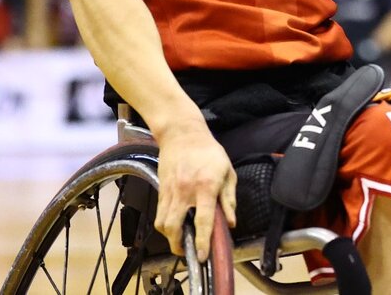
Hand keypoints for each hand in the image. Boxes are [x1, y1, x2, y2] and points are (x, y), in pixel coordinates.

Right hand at [153, 121, 235, 261]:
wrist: (183, 135)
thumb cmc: (209, 152)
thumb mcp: (228, 173)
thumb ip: (229, 199)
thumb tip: (230, 222)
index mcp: (206, 187)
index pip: (203, 220)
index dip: (202, 241)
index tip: (202, 256)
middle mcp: (185, 191)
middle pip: (174, 227)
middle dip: (178, 245)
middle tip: (187, 252)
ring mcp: (170, 191)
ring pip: (163, 223)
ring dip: (170, 237)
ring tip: (181, 241)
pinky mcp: (161, 190)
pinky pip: (159, 214)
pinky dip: (165, 225)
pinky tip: (175, 226)